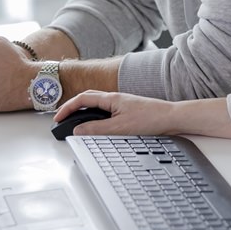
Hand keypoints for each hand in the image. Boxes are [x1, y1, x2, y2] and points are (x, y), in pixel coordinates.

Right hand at [54, 90, 181, 135]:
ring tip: (75, 124)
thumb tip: (77, 131)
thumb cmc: (150, 119)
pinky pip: (106, 112)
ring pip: (97, 106)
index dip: (67, 108)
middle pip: (88, 99)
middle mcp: (115, 98)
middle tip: (62, 120)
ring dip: (84, 113)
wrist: (172, 118)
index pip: (82, 99)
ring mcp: (122, 104)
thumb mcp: (119, 128)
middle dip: (72, 109)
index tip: (57, 119)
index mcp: (111, 98)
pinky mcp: (129, 111)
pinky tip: (97, 127)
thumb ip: (96, 129)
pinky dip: (96, 118)